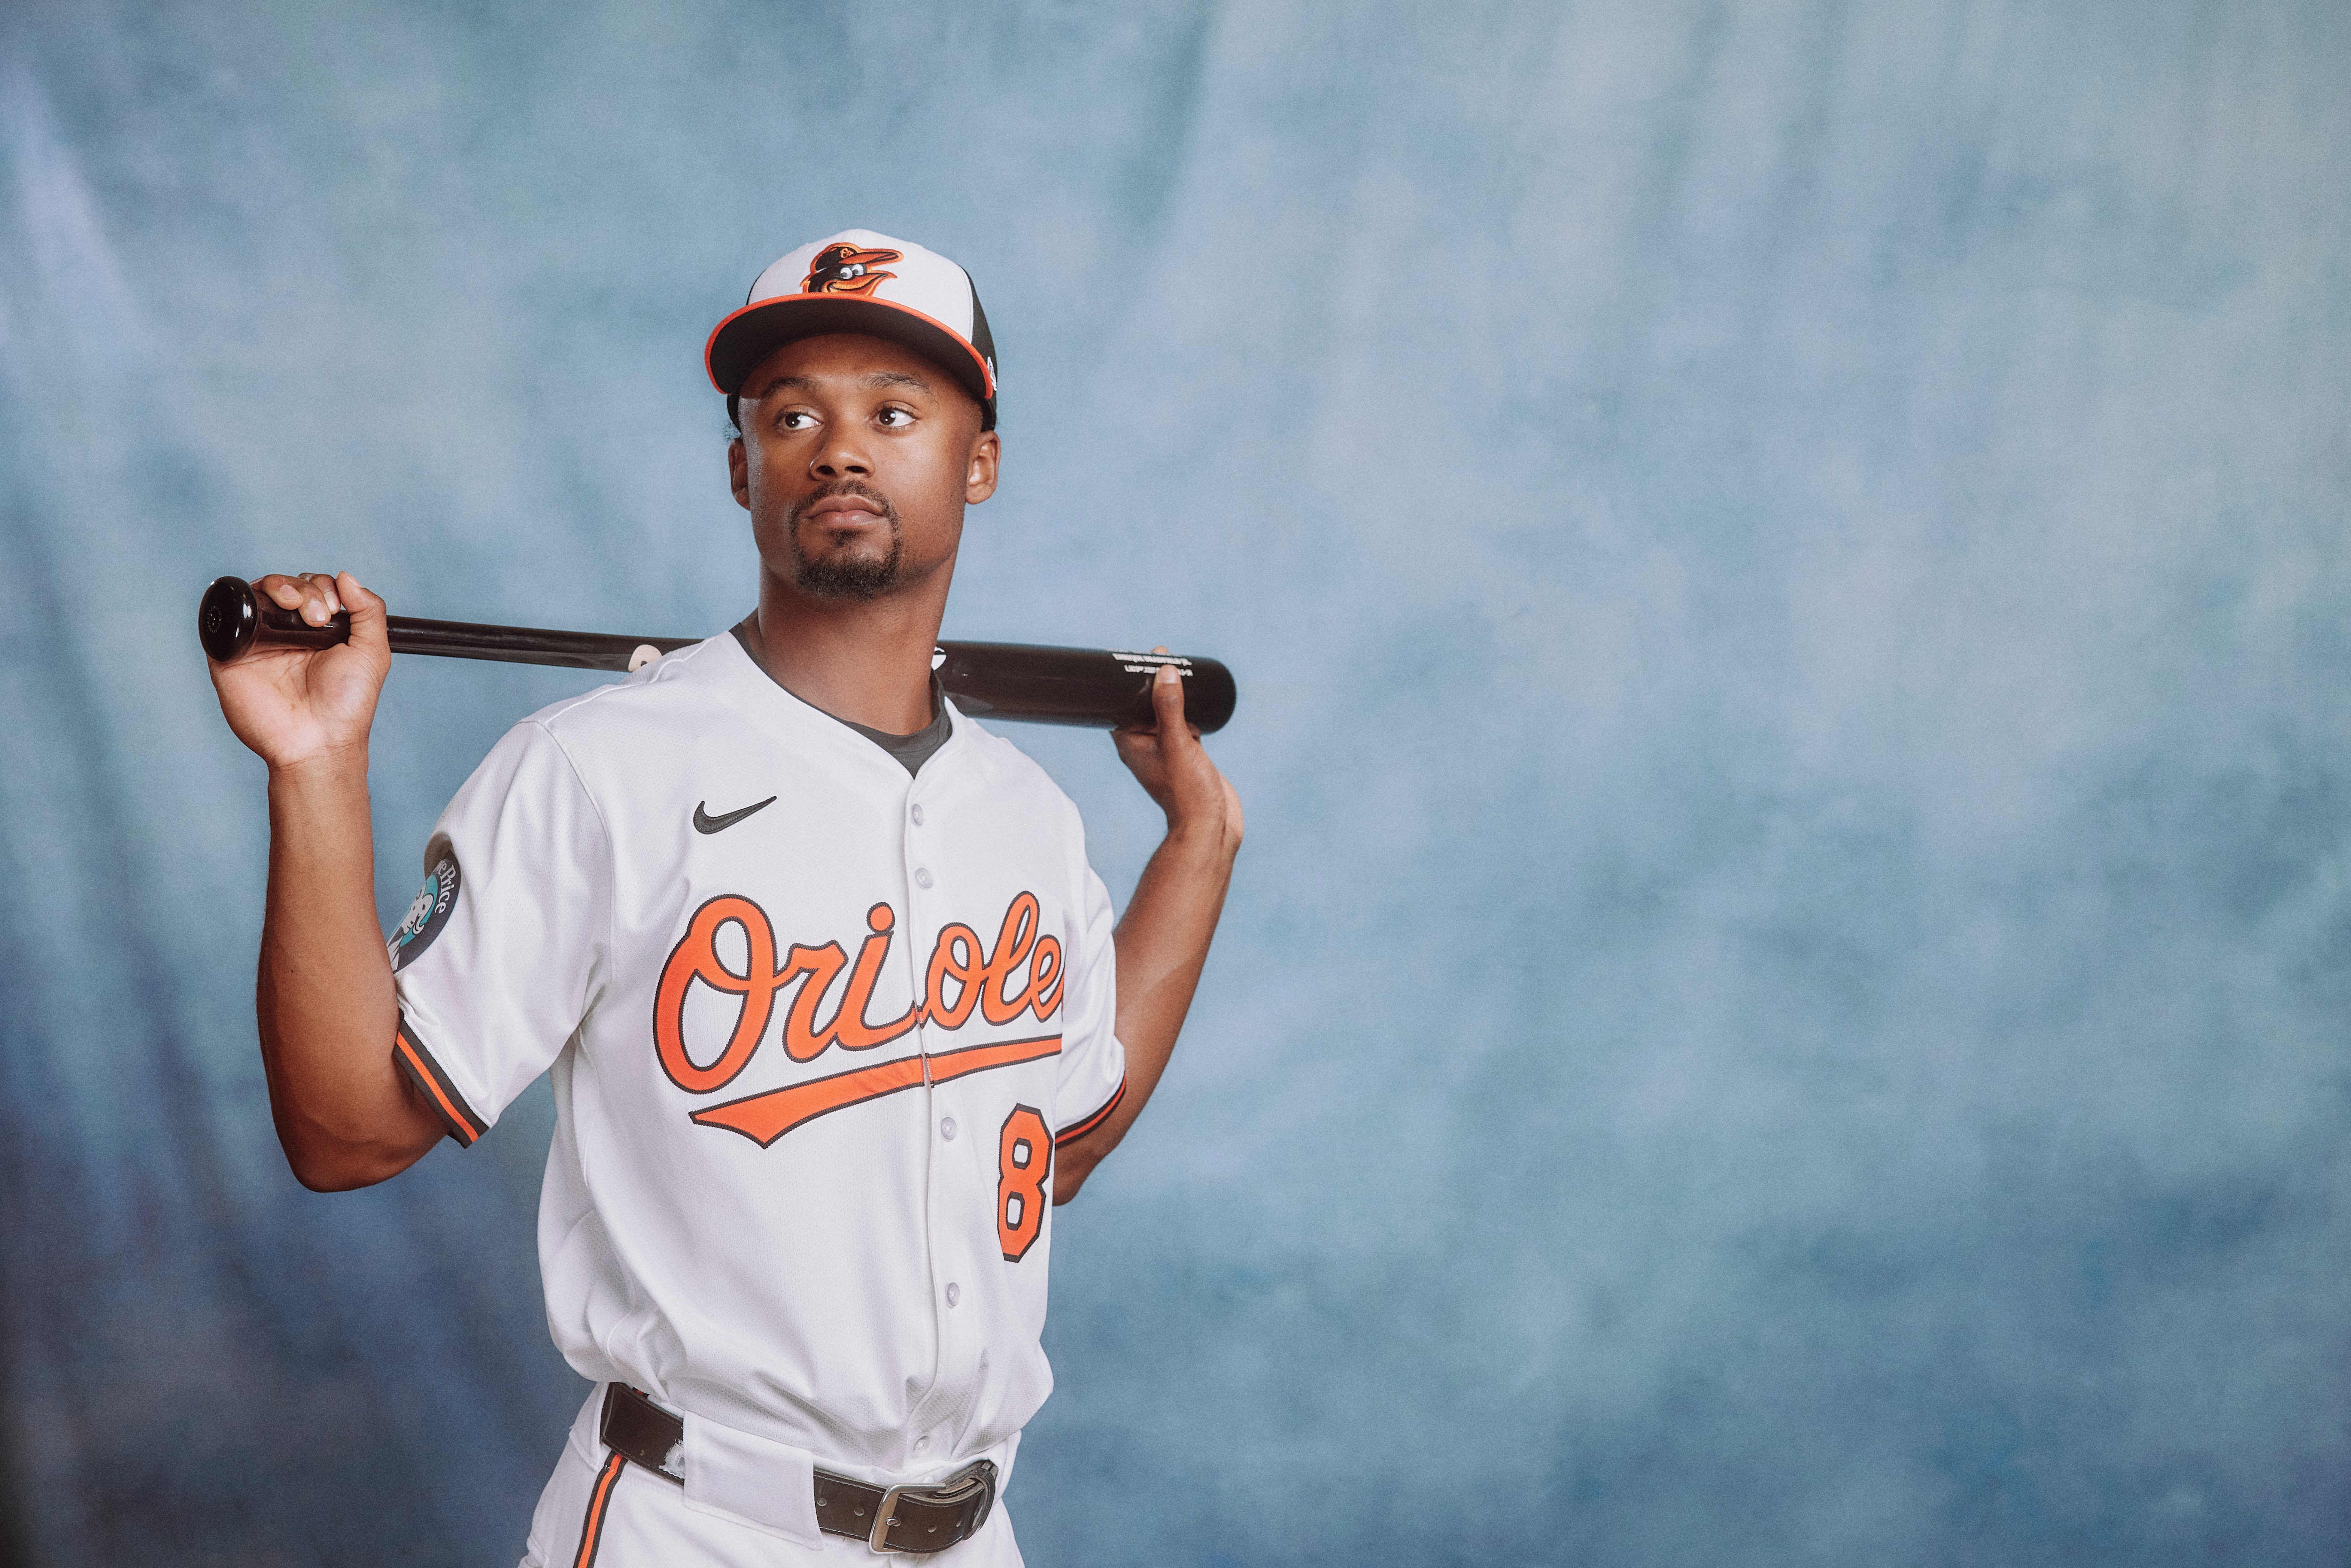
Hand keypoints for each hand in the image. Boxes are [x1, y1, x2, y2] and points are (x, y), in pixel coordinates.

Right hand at [206, 571, 391, 772]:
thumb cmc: (347, 705)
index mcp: (319, 634)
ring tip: (297, 608)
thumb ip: (368, 611)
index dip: (324, 588)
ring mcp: (258, 643)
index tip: (334, 610)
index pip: (314, 589)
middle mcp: (287, 635)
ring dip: (280, 586)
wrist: (317, 740)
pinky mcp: (231, 654)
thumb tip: (346, 576)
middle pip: (287, 586)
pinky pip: (226, 616)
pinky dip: (243, 601)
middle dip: (306, 589)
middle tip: (318, 616)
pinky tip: (267, 608)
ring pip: (259, 593)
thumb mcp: (372, 653)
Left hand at [1112, 649, 1243, 857]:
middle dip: (1152, 683)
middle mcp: (1145, 745)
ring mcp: (1167, 750)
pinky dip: (1188, 710)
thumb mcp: (1177, 744)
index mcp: (1131, 743)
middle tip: (1162, 657)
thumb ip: (1169, 709)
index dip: (1127, 682)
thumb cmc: (1187, 793)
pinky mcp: (1188, 754)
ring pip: (1165, 713)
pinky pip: (1184, 724)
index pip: (1121, 704)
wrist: (1212, 826)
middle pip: (1143, 705)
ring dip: (1172, 695)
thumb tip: (1163, 673)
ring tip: (1180, 669)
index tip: (1138, 658)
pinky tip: (1197, 698)